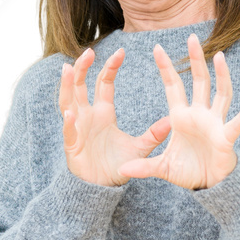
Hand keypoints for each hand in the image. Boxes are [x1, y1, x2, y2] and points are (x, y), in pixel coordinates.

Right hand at [59, 47, 172, 186]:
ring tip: (67, 69)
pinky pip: (68, 132)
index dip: (110, 67)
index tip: (121, 51)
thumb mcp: (139, 147)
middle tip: (89, 52)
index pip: (104, 83)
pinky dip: (68, 123)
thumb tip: (172, 120)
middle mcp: (87, 115)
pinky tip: (70, 113)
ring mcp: (77, 129)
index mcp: (104, 112)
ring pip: (68, 101)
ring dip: (67, 86)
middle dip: (83, 68)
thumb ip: (153, 134)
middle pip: (81, 85)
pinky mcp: (72, 146)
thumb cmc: (117, 165)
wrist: (102, 188)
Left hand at [117, 33, 239, 189]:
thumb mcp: (162, 168)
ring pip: (220, 94)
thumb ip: (143, 167)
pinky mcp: (226, 138)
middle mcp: (199, 114)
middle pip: (199, 81)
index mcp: (181, 117)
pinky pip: (235, 125)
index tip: (157, 47)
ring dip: (221, 76)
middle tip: (191, 37)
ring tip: (220, 57)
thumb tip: (121, 170)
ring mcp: (215, 124)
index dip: (166, 68)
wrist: (209, 185)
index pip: (173, 86)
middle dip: (195, 60)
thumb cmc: (188, 170)